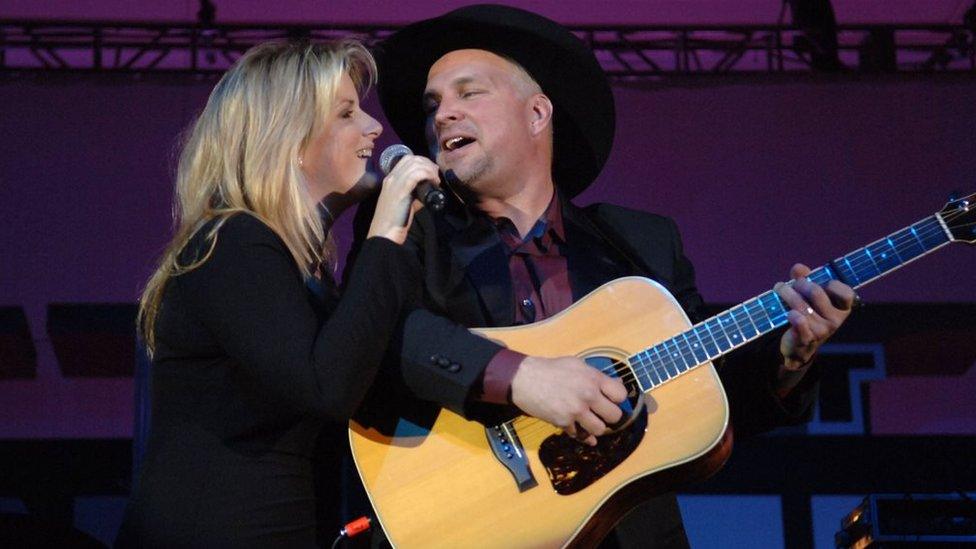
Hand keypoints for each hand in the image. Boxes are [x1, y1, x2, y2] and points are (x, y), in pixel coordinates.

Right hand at [367, 154, 439, 243]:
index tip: (432, 172)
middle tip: (436, 176)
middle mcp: (391, 177)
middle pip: (412, 159)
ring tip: (436, 180)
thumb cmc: (394, 222)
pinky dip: (428, 175)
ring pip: (415, 164)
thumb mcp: (404, 203)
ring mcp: (394, 183)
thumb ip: (414, 194)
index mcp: (390, 179)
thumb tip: (428, 190)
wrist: (384, 234)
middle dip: (428, 164)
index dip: (422, 162)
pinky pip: (416, 174)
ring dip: (429, 169)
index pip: (407, 160)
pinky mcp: (401, 190)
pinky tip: (434, 182)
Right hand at [510, 356, 627, 445]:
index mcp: (593, 378)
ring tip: (589, 422)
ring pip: (600, 429)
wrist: (525, 379)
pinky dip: (580, 435)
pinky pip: (580, 435)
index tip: (611, 400)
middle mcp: (588, 395)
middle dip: (610, 416)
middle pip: (614, 416)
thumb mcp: (577, 365)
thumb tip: (618, 385)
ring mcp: (576, 411)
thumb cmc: (551, 369)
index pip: (620, 395)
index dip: (617, 399)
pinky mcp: (563, 423)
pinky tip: (579, 431)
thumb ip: (597, 376)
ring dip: (596, 427)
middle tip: (602, 414)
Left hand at [775, 263, 856, 370]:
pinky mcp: (807, 339)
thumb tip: (799, 268)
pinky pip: (800, 323)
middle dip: (799, 284)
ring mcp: (822, 330)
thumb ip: (805, 279)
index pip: (846, 293)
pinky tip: (789, 313)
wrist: (798, 346)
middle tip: (788, 284)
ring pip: (801, 304)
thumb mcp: (808, 296)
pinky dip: (793, 316)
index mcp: (842, 308)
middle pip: (816, 292)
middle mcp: (835, 320)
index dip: (831, 284)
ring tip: (779, 290)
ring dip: (786, 294)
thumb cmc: (807, 314)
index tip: (816, 281)